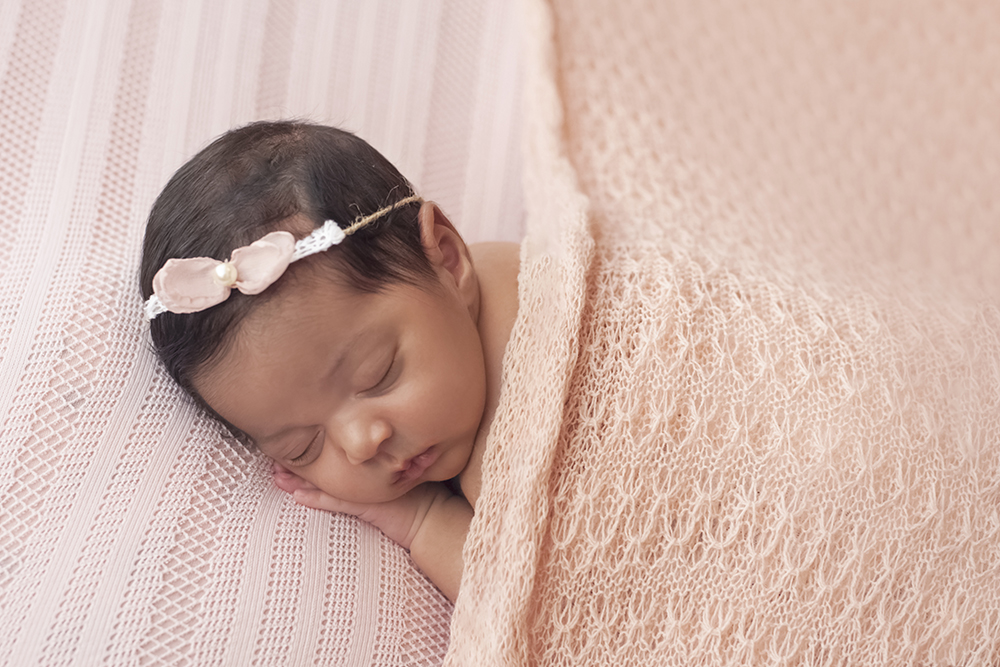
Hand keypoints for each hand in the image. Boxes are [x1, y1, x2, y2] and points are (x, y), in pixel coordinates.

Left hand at [271, 462, 452, 549]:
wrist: (435, 519)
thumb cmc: (418, 499)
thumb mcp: (396, 479)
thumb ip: (381, 464)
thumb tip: (365, 451)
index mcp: (370, 465)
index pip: (335, 452)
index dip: (312, 447)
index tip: (288, 442)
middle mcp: (366, 474)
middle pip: (326, 464)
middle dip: (298, 461)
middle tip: (271, 456)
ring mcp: (367, 490)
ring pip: (327, 482)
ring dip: (299, 480)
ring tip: (276, 477)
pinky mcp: (368, 506)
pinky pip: (337, 502)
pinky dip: (316, 499)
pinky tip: (297, 497)